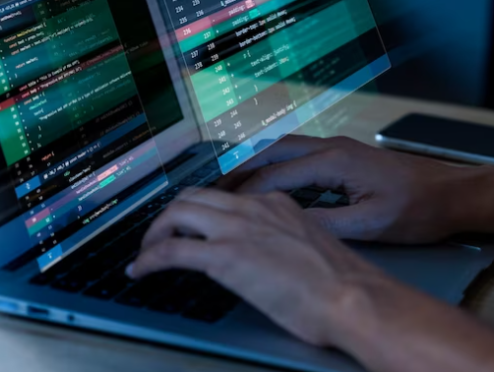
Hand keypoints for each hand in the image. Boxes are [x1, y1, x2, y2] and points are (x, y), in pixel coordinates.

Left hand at [126, 188, 393, 345]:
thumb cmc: (343, 285)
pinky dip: (149, 258)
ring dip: (155, 233)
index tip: (192, 227)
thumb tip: (270, 261)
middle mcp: (254, 207)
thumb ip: (284, 244)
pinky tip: (141, 271)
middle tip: (160, 238)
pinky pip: (172, 250)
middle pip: (195, 196)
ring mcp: (238, 228)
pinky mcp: (224, 256)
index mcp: (277, 203)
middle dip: (171, 216)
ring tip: (146, 254)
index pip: (227, 197)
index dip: (202, 212)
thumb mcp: (310, 249)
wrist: (353, 296)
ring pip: (178, 212)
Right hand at [223, 135, 490, 242]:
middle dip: (243, 169)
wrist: (453, 193)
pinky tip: (272, 183)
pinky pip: (302, 154)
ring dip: (259, 165)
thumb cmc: (418, 210)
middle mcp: (333, 147)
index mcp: (334, 162)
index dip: (246, 192)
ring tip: (234, 185)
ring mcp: (341, 148)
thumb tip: (286, 226)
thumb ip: (325, 224)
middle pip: (274, 152)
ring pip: (287, 149)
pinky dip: (279, 166)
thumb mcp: (369, 226)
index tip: (222, 206)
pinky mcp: (348, 155)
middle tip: (214, 188)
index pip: (276, 175)